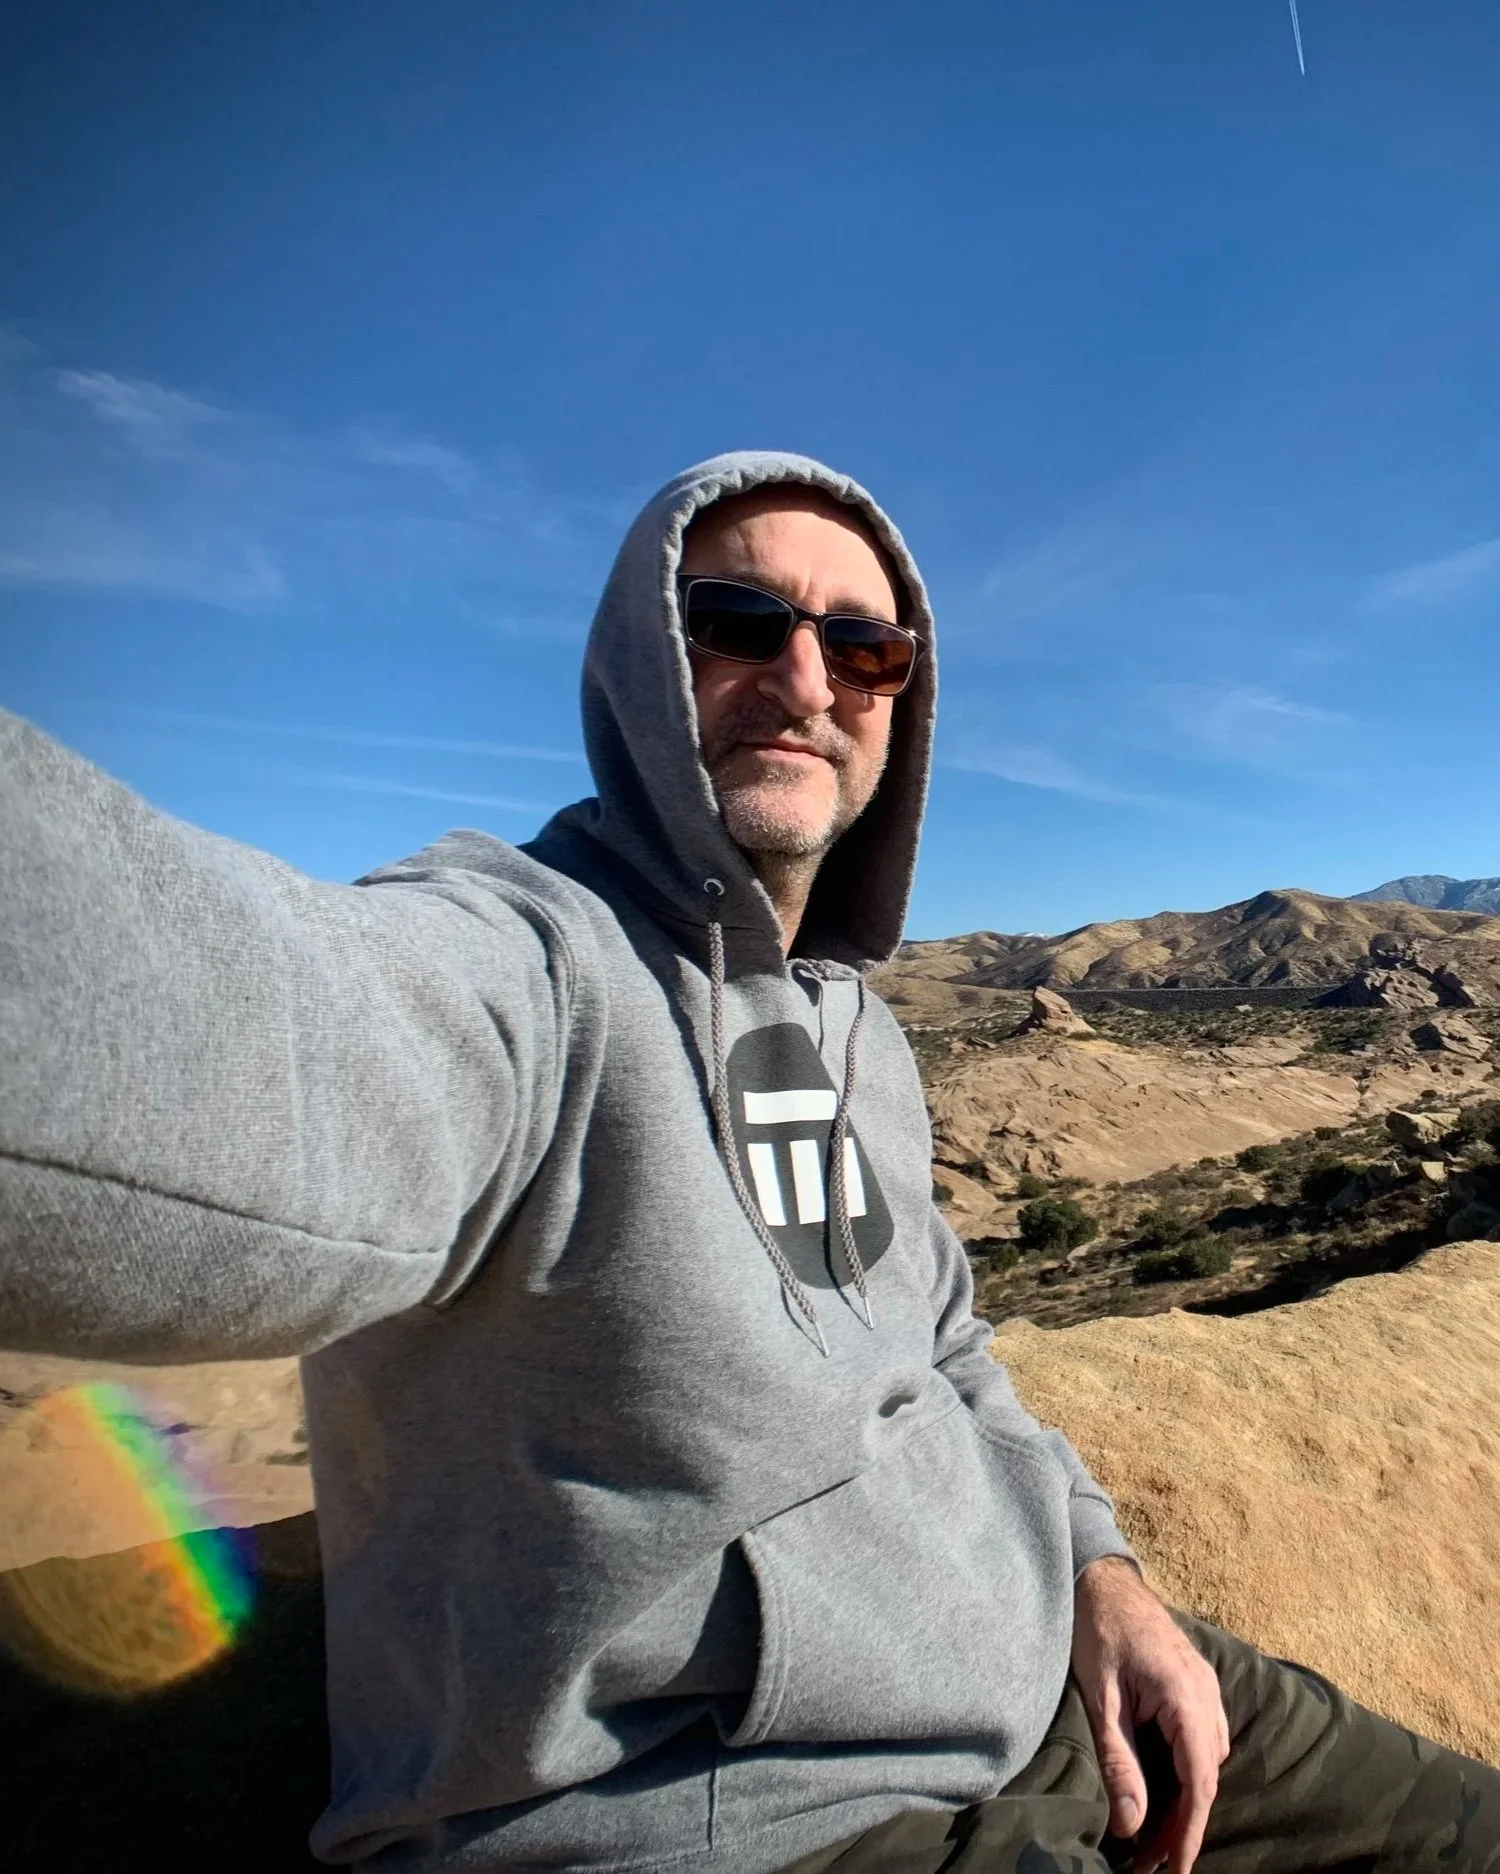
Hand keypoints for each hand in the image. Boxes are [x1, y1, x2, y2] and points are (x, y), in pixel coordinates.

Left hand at [1071, 1557, 1229, 1873]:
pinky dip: (1186, 1771)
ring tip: (1151, 1835)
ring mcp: (1205, 1686)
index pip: (1200, 1782)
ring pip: (1207, 1760)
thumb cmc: (1096, 1630)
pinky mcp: (1194, 1683)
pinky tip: (1162, 1788)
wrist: (1100, 1578)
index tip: (1177, 1870)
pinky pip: (1202, 1739)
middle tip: (1149, 1862)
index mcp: (1187, 1696)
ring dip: (1184, 1799)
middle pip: (1206, 1776)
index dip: (1189, 1832)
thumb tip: (1132, 1826)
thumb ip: (1119, 1763)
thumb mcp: (1101, 1700)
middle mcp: (1207, 1693)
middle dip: (1181, 1824)